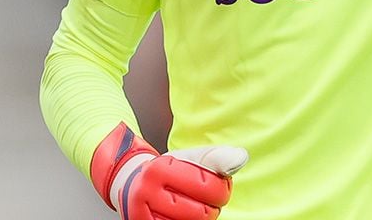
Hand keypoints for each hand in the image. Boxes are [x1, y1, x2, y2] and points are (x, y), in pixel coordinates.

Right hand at [91, 123, 248, 219]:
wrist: (132, 184)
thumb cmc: (168, 171)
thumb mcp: (191, 158)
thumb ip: (216, 158)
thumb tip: (239, 158)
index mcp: (160, 168)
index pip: (209, 186)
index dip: (223, 188)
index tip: (220, 185)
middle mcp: (147, 191)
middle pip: (201, 212)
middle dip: (213, 207)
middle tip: (209, 199)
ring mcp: (142, 214)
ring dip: (202, 218)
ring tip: (197, 207)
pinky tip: (185, 215)